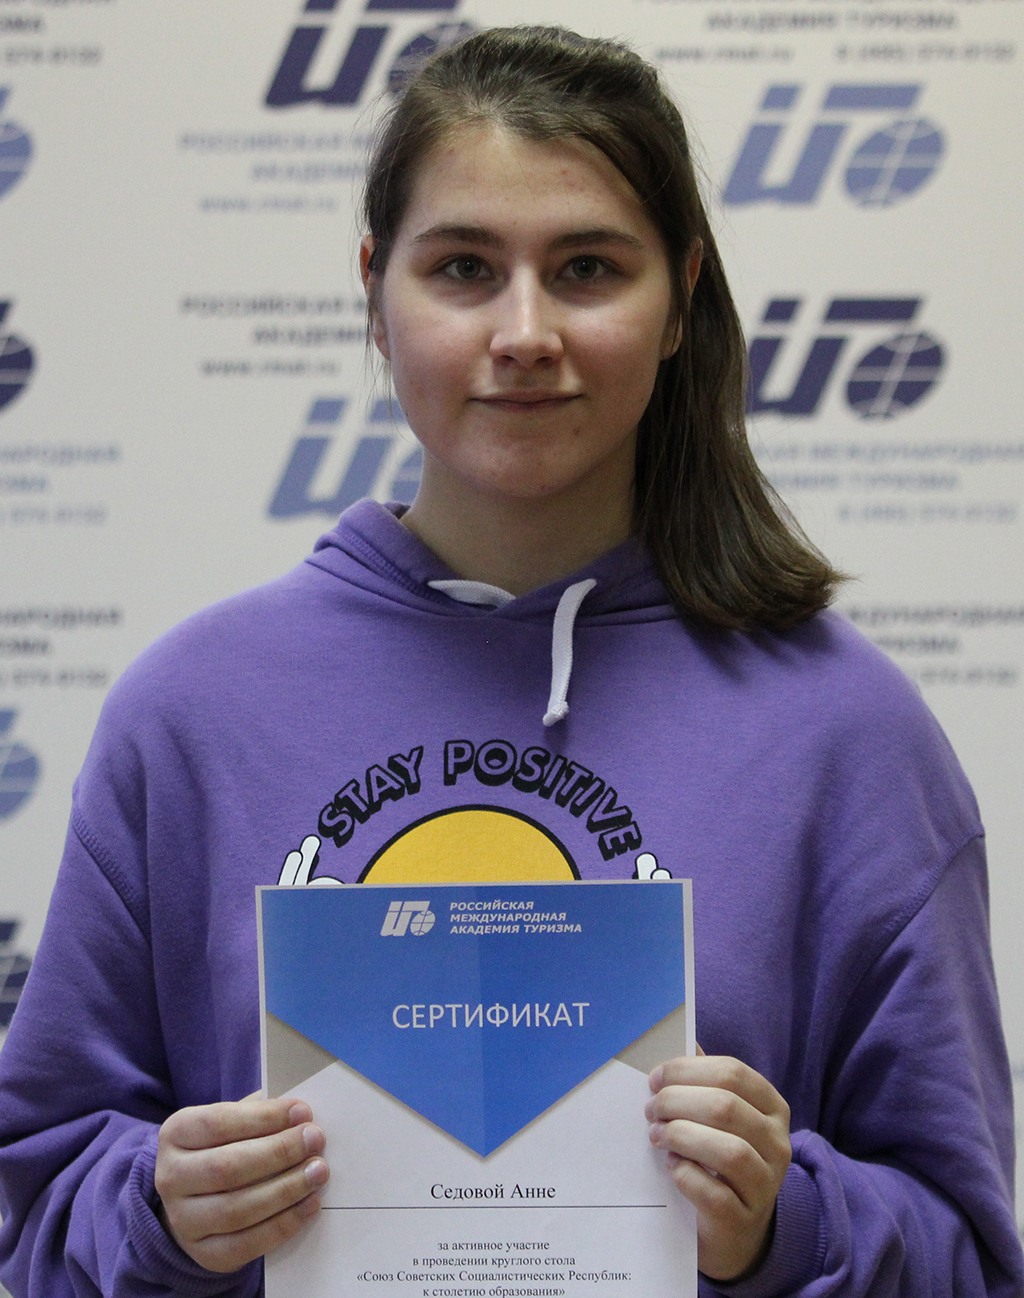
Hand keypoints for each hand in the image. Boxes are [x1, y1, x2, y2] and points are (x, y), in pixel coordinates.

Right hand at [154, 1093, 328, 1272]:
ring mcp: (183, 1220)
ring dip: (286, 1189)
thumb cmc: (226, 1146)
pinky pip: (246, 1244)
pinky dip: (283, 1224)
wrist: (198, 1197)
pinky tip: (309, 1204)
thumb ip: (261, 1113)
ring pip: (237, 1209)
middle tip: (316, 1140)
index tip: (302, 1112)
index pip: (218, 1123)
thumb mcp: (235, 1120)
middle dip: (279, 1152)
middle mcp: (170, 1178)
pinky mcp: (204, 1253)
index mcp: (176, 1133)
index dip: (264, 1117)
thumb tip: (300, 1116)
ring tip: (318, 1171)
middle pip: (227, 1168)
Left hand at [645, 1049, 790, 1282]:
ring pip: (728, 1151)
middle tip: (650, 1110)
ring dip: (681, 1136)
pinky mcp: (744, 1220)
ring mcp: (766, 1185)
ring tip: (656, 1136)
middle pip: (725, 1107)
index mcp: (772, 1108)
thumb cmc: (719, 1161)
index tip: (655, 1079)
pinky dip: (686, 1175)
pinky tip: (672, 1166)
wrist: (734, 1230)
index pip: (733, 1073)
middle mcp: (778, 1144)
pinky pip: (715, 1194)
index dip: (687, 1070)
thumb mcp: (720, 1118)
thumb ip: (706, 1081)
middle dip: (677, 1102)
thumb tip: (683, 1042)